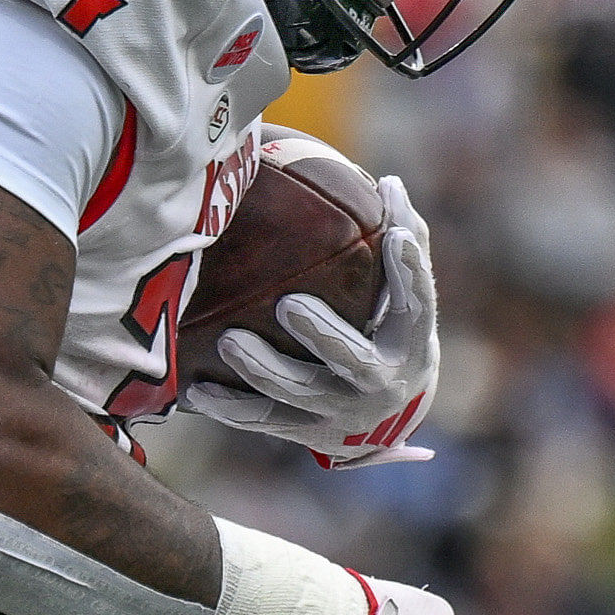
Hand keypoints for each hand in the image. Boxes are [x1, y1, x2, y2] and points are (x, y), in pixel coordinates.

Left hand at [190, 176, 440, 466]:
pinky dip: (231, 408)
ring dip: (263, 370)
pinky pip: (264, 421)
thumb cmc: (391, 332)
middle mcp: (381, 385)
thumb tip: (389, 182)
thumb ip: (406, 241)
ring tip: (229, 341)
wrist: (383, 417)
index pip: (417, 306)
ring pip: (300, 394)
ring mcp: (341, 413)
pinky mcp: (306, 431)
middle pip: (353, 361)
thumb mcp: (407, 298)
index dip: (410, 272)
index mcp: (411, 344)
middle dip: (322, 335)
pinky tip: (196, 389)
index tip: (394, 236)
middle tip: (287, 305)